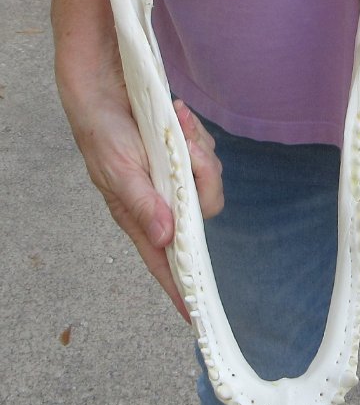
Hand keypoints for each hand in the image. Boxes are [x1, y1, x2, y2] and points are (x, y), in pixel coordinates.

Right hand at [61, 74, 222, 322]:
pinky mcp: (185, 157)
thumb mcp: (118, 170)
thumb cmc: (104, 134)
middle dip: (204, 177)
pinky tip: (181, 116)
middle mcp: (164, 202)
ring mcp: (177, 179)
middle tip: (190, 148)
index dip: (180, 286)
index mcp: (142, 216)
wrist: (108, 90)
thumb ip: (142, 204)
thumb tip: (165, 239)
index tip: (195, 313)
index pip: (165, 260)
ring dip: (200, 148)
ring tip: (178, 124)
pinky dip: (198, 133)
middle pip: (205, 208)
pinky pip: (207, 153)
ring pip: (210, 178)